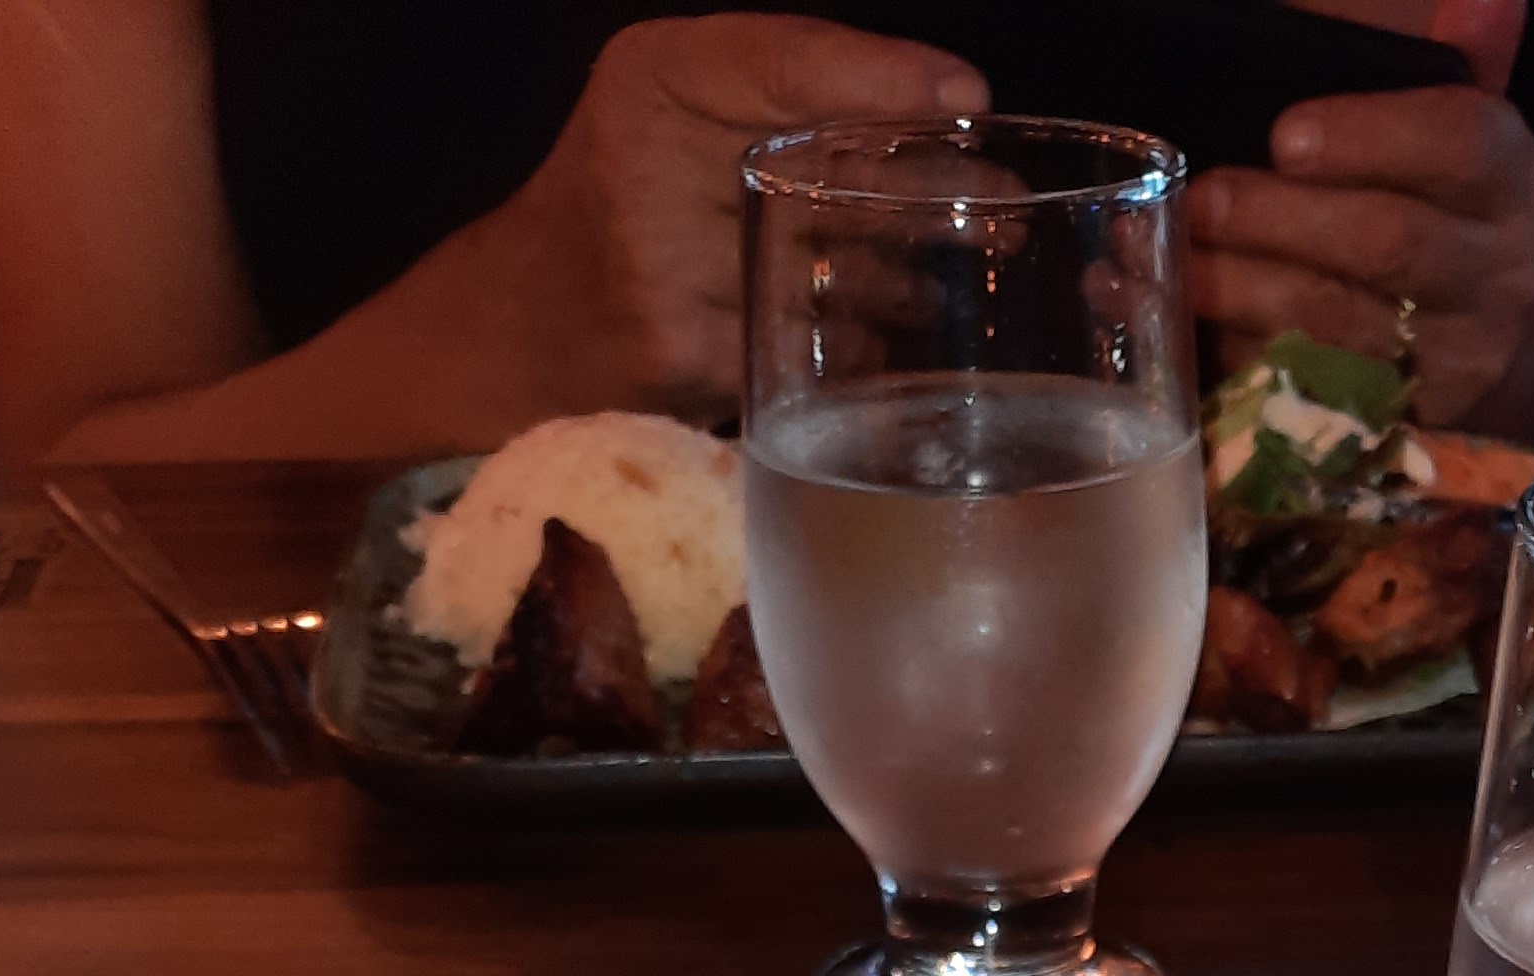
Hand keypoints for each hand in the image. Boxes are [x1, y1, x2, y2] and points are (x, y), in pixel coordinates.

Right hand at [486, 16, 988, 429]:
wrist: (524, 326)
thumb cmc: (625, 201)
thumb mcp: (680, 102)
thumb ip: (786, 87)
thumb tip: (947, 103)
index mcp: (654, 82)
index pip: (782, 61)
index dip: (881, 79)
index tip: (966, 98)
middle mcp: (649, 164)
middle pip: (824, 173)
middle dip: (932, 193)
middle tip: (1010, 206)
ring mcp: (662, 269)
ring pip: (829, 270)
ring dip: (918, 275)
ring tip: (985, 265)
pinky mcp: (681, 357)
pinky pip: (804, 349)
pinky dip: (866, 346)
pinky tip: (911, 341)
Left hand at [1185, 83, 1533, 434]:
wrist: (1468, 349)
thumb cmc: (1436, 213)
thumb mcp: (1452, 134)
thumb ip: (1459, 60)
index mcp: (1523, 186)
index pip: (1460, 145)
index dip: (1368, 137)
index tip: (1285, 135)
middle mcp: (1509, 280)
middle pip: (1391, 243)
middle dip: (1283, 219)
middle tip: (1207, 198)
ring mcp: (1461, 366)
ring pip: (1343, 325)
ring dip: (1245, 289)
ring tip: (1175, 258)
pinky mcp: (1406, 429)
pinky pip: (1312, 393)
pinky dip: (1241, 355)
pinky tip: (1189, 323)